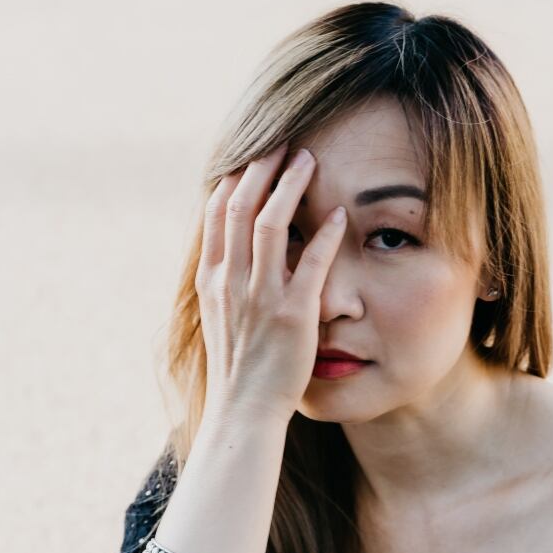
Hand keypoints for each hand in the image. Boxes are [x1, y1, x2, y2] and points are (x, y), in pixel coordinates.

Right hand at [195, 143, 347, 425]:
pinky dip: (324, 234)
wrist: (244, 412)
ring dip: (290, 186)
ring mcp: (261, 297)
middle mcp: (231, 282)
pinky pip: (310, 263)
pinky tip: (340, 216)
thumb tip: (236, 253)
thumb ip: (227, 282)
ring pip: (271, 224)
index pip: (216, 212)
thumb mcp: (221, 318)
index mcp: (212, 280)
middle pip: (240, 205)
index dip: (234, 177)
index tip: (252, 153)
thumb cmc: (239, 369)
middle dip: (261, 167)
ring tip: (309, 160)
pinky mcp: (294, 314)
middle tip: (283, 141)